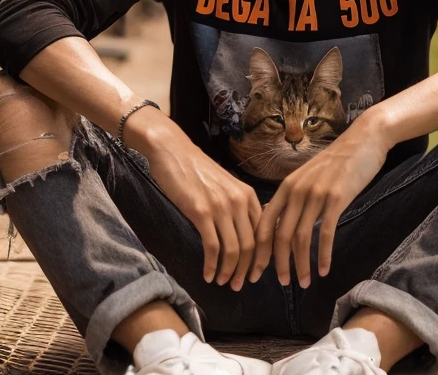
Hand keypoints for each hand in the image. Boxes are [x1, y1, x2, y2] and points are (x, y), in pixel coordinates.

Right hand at [137, 114, 261, 291]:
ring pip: (234, 249)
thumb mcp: (226, 186)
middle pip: (251, 245)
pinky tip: (208, 275)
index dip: (262, 258)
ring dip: (229, 271)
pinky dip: (212, 266)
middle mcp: (239, 201)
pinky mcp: (201, 212)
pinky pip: (213, 247)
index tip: (255, 274)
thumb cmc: (197, 170)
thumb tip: (246, 233)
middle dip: (247, 270)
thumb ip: (238, 205)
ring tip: (223, 282)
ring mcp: (221, 206)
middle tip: (238, 285)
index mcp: (248, 195)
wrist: (174, 152)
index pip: (264, 233)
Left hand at [249, 112, 389, 287]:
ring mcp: (315, 194)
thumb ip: (295, 197)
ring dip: (300, 264)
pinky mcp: (336, 198)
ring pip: (301, 238)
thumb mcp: (308, 176)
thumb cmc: (337, 160)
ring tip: (303, 283)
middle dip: (278, 263)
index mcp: (286, 186)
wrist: (363, 139)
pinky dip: (323, 255)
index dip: (259, 250)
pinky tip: (324, 270)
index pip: (264, 223)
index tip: (257, 271)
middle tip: (282, 284)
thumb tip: (282, 224)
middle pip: (280, 235)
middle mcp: (296, 190)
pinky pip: (325, 233)